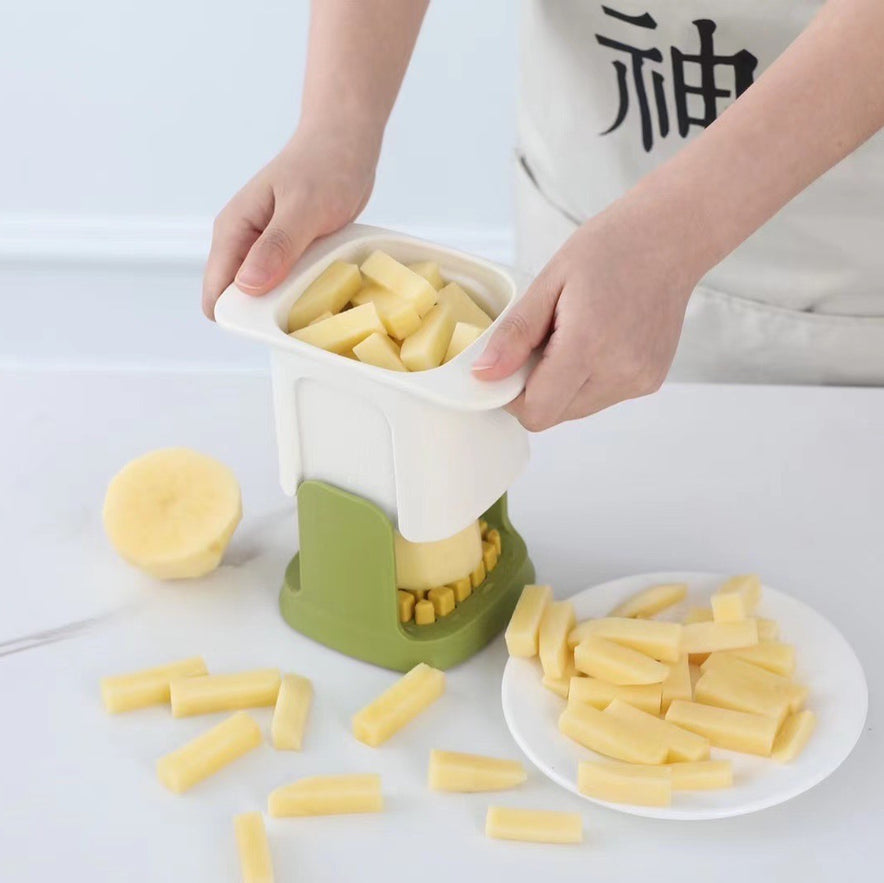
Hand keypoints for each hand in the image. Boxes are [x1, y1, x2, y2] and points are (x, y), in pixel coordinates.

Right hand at [202, 126, 377, 317]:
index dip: (239, 317)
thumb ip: (276, 247)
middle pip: (239, 300)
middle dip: (265, 314)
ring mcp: (265, 249)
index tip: (272, 326)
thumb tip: (246, 286)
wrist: (346, 142)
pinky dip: (303, 292)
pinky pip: (287, 285)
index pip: (216, 293)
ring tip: (318, 301)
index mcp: (233, 231)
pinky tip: (324, 290)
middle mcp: (243, 243)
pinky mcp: (287, 253)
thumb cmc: (325, 166)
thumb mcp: (303, 208)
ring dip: (287, 305)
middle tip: (303, 313)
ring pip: (264, 295)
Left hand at [472, 204, 698, 429]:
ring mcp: (638, 380)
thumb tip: (484, 374)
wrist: (669, 239)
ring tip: (575, 336)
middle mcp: (619, 372)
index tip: (510, 364)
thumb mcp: (548, 282)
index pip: (536, 411)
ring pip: (576, 409)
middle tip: (544, 341)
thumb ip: (514, 335)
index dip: (512, 395)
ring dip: (562, 384)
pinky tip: (599, 340)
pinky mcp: (649, 381)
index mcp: (588, 346)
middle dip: (537, 387)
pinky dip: (588, 378)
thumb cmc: (610, 249)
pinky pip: (601, 397)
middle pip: (554, 414)